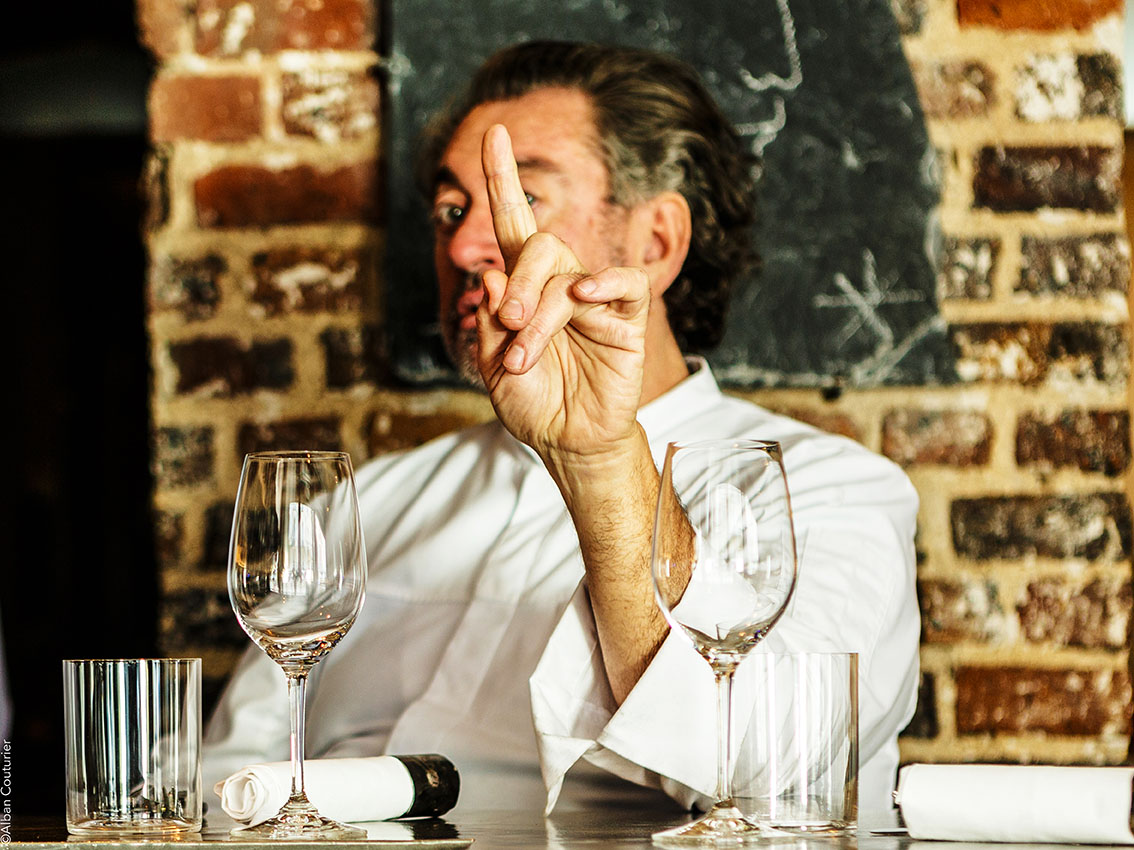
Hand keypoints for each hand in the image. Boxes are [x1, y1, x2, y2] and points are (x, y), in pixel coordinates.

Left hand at [476, 124, 650, 464]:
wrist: (568, 443)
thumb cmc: (533, 403)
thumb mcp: (492, 367)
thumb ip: (489, 321)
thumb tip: (490, 273)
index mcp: (522, 288)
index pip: (513, 223)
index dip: (502, 179)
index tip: (492, 132)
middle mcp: (558, 283)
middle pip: (538, 245)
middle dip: (517, 285)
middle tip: (509, 331)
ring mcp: (594, 298)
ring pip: (568, 273)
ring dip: (541, 316)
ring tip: (524, 358)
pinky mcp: (626, 317)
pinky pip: (621, 282)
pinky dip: (603, 283)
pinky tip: (583, 297)